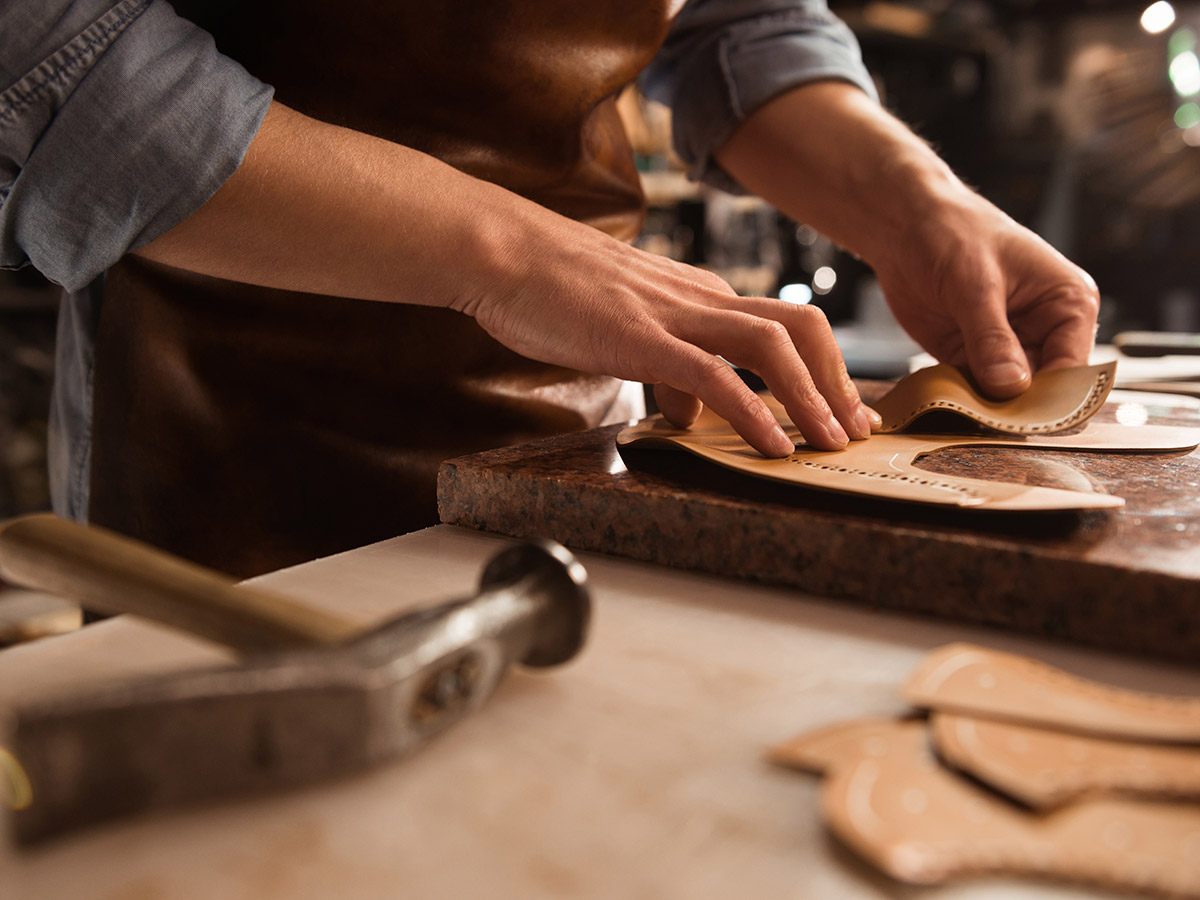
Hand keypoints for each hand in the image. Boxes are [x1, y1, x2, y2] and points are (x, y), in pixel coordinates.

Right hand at [137, 103, 875, 456]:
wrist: (504, 253)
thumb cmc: (555, 290)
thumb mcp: (627, 330)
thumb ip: (671, 367)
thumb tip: (694, 410)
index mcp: (700, 295)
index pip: (784, 324)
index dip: (824, 368)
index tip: (841, 410)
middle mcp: (702, 298)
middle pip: (801, 327)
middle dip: (837, 382)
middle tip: (853, 431)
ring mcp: (676, 314)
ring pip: (774, 347)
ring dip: (811, 399)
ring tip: (829, 445)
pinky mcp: (644, 337)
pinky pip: (717, 376)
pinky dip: (754, 413)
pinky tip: (771, 447)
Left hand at [873, 187, 1099, 397]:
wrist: (904, 224)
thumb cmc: (951, 232)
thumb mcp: (974, 285)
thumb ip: (992, 338)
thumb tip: (1012, 387)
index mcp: (1068, 303)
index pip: (1074, 367)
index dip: (1051, 398)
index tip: (1020, 419)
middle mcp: (1046, 329)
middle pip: (1043, 389)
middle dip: (1016, 410)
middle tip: (987, 423)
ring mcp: (1009, 345)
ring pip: (1008, 396)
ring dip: (986, 409)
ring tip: (963, 415)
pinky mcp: (973, 355)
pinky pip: (975, 390)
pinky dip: (962, 401)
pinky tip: (946, 406)